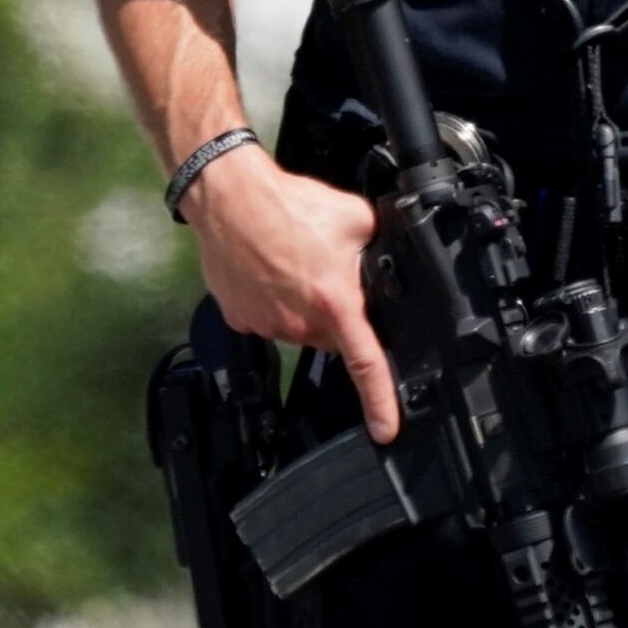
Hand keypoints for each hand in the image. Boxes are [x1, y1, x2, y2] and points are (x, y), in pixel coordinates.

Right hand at [182, 148, 399, 441]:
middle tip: (331, 274)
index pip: (365, 364)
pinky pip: (270, 320)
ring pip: (302, 328)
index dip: (381, 402)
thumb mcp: (357, 218)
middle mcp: (300, 321)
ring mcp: (267, 324)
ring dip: (307, 305)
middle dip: (340, 314)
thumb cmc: (289, 205)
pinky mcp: (241, 319)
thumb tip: (398, 256)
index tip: (386, 430)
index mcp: (335, 301)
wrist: (230, 198)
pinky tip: (274, 270)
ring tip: (299, 262)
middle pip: (334, 337)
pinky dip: (277, 301)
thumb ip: (382, 245)